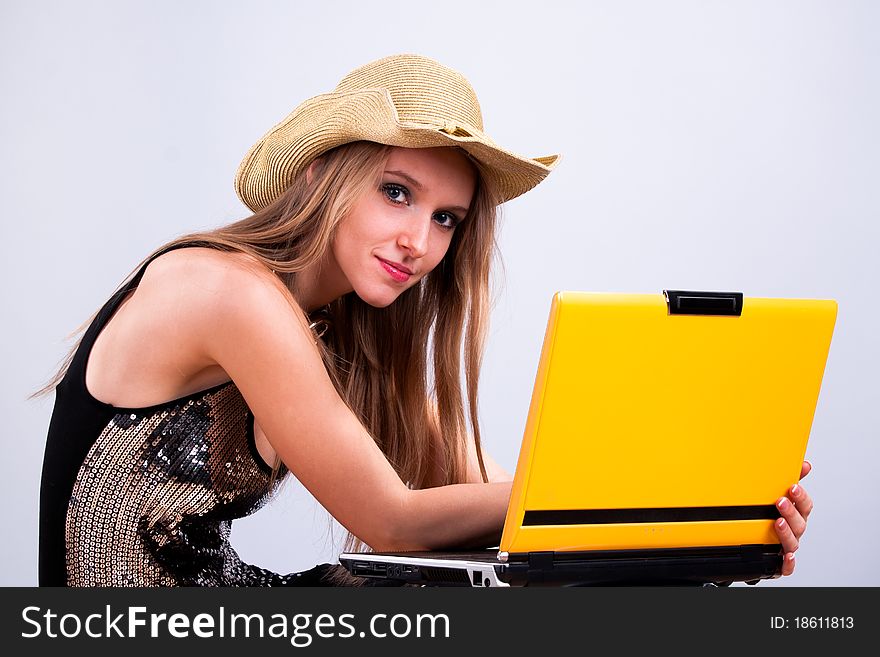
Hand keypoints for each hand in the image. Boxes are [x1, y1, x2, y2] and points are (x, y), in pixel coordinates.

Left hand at [774, 460, 813, 576]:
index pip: (805, 505)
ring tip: (777, 522)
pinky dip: (788, 563)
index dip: (800, 497)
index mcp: (795, 515)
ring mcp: (786, 546)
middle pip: (800, 523)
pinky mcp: (779, 563)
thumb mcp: (779, 496)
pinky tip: (785, 556)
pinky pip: (786, 567)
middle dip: (791, 511)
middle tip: (780, 501)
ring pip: (793, 542)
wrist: (755, 543)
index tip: (792, 487)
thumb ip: (790, 479)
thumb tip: (804, 464)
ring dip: (786, 532)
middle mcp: (793, 531)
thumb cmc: (771, 517)